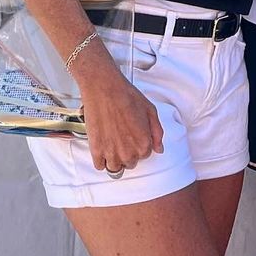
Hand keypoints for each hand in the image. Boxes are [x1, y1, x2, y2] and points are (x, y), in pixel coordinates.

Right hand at [73, 48, 164, 174]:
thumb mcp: (150, 110)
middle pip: (130, 162)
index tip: (132, 134)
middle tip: (122, 135)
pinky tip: (102, 146)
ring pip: (115, 167)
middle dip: (127, 151)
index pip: (145, 155)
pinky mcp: (96, 150)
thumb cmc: (126, 95)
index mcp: (144, 144)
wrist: (104, 87)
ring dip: (114, 158)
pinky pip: (99, 166)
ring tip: (112, 141)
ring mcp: (111, 153)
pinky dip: (101, 159)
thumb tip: (159, 148)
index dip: (139, 143)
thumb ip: (157, 132)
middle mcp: (129, 152)